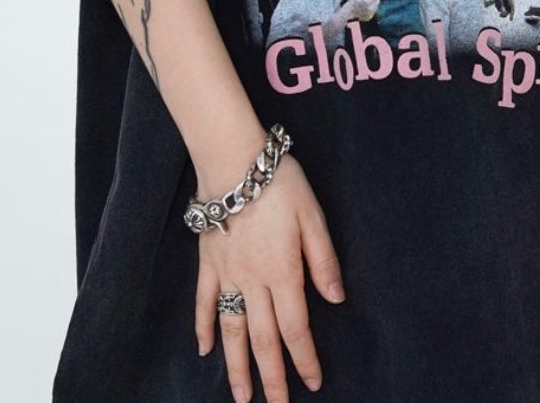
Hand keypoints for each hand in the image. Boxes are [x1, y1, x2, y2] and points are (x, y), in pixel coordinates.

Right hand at [196, 153, 345, 401]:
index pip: (296, 328)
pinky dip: (203, 328)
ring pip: (232, 331)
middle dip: (272, 378)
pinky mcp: (208, 262)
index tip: (313, 383)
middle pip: (263, 340)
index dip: (305, 359)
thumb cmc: (279, 183)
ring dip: (237, 368)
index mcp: (283, 272)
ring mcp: (227, 274)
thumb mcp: (313, 216)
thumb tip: (336, 299)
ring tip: (242, 398)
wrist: (234, 160)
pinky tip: (205, 351)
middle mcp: (253, 281)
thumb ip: (323, 259)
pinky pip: (204, 303)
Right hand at [341, 0, 380, 23]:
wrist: (348, 13)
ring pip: (376, 6)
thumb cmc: (352, 2)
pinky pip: (373, 11)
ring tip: (366, 3)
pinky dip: (371, 9)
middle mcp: (369, 8)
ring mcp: (370, 14)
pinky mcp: (369, 17)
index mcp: (367, 1)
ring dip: (373, 3)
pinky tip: (365, 8)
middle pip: (378, 1)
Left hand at [485, 0, 514, 18]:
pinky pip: (500, 4)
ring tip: (495, 3)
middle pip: (509, 8)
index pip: (512, 7)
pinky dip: (498, 5)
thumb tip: (501, 11)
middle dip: (505, 13)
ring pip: (504, 7)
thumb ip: (499, 2)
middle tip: (499, 16)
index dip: (512, 14)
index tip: (510, 20)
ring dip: (500, 8)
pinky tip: (494, 1)